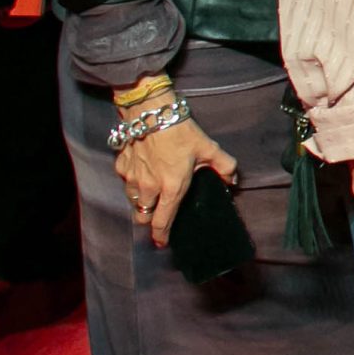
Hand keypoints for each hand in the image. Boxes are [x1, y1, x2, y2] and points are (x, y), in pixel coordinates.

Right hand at [115, 116, 236, 247]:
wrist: (150, 112)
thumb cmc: (180, 131)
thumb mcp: (209, 148)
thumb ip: (225, 166)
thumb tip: (232, 181)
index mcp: (171, 188)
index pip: (162, 221)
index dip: (161, 235)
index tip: (162, 243)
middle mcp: (148, 188)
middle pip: (142, 217)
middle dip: (149, 221)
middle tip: (157, 217)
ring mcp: (131, 178)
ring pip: (133, 201)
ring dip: (140, 202)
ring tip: (151, 195)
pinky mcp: (121, 166)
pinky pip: (125, 182)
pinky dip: (132, 183)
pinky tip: (142, 173)